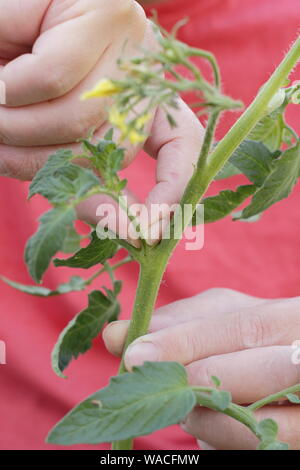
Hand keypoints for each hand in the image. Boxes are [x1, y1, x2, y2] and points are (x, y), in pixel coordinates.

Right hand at [0, 0, 202, 243]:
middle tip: (6, 140)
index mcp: (141, 102)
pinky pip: (52, 79)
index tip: (147, 231)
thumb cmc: (15, 81)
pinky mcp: (101, 9)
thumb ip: (79, 172)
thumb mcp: (47, 136)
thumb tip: (121, 227)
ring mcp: (130, 38)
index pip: (182, 145)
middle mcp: (144, 72)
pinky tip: (1, 81)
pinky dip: (13, 90)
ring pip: (79, 121)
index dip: (175, 188)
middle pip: (113, 150)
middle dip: (46, 163)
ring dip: (19, 129)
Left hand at [103, 288, 299, 448]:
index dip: (188, 342)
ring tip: (180, 403)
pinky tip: (205, 421)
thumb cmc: (249, 334)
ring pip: (261, 424)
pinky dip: (220, 439)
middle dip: (196, 380)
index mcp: (295, 317)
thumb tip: (115, 335)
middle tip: (150, 382)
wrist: (288, 363)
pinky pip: (259, 450)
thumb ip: (175, 322)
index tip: (136, 353)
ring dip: (205, 416)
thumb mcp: (220, 317)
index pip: (245, 328)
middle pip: (260, 374)